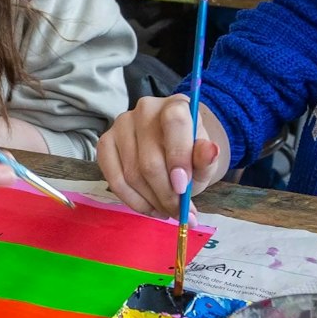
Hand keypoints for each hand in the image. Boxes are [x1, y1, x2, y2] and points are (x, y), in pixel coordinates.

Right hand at [97, 95, 230, 216]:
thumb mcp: (205, 160)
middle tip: (178, 212)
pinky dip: (132, 200)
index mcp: (176, 105)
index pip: (175, 122)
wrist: (172, 150)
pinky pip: (114, 179)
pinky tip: (148, 207)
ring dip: (151, 201)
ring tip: (166, 210)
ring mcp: (121, 124)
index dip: (178, 157)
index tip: (183, 188)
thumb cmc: (190, 155)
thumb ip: (207, 159)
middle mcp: (145, 108)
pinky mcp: (105, 142)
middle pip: (149, 160)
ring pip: (132, 174)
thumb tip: (211, 151)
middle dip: (165, 194)